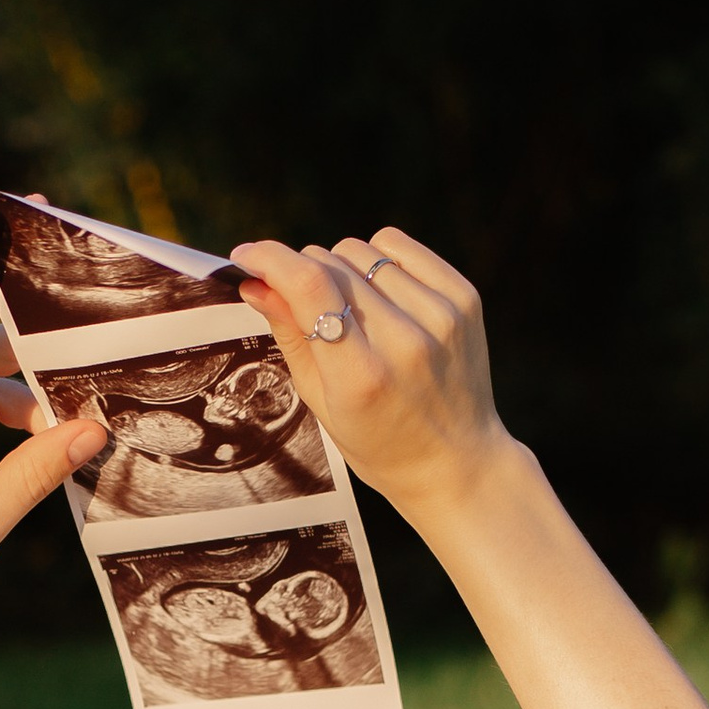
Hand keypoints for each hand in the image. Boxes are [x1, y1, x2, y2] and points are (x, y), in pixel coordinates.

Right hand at [226, 229, 511, 528]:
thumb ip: (290, 335)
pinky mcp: (463, 297)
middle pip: (330, 263)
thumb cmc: (380, 441)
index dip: (269, 260)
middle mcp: (404, 339)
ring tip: (352, 311)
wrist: (457, 462)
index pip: (308, 286)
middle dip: (302, 273)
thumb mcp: (321, 401)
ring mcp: (439, 315)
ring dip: (342, 270)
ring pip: (361, 250)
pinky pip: (398, 246)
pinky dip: (378, 259)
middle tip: (305, 306)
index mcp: (362, 375)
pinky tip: (379, 292)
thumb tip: (254, 282)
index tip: (245, 256)